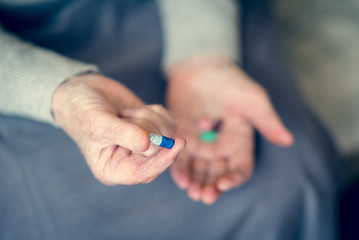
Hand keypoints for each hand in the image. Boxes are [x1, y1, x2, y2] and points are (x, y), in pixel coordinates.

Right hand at [51, 74, 184, 184]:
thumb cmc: (82, 111)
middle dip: (145, 126)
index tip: (178, 145)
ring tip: (125, 113)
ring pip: (167, 134)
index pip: (144, 172)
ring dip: (148, 116)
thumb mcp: (98, 123)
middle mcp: (132, 161)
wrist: (83, 91)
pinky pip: (170, 122)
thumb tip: (147, 144)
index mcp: (114, 169)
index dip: (162, 160)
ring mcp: (145, 146)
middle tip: (124, 116)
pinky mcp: (153, 129)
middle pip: (159, 150)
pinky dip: (155, 111)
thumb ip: (123, 134)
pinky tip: (135, 109)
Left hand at [166, 56, 292, 203]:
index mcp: (240, 142)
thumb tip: (287, 140)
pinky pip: (181, 157)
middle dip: (212, 186)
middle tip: (204, 196)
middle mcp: (221, 148)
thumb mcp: (251, 99)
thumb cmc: (230, 81)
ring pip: (199, 170)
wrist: (200, 67)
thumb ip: (266, 120)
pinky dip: (179, 168)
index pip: (240, 167)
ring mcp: (201, 145)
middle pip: (218, 173)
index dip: (234, 177)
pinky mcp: (182, 138)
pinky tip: (178, 179)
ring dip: (196, 182)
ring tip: (192, 192)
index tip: (225, 184)